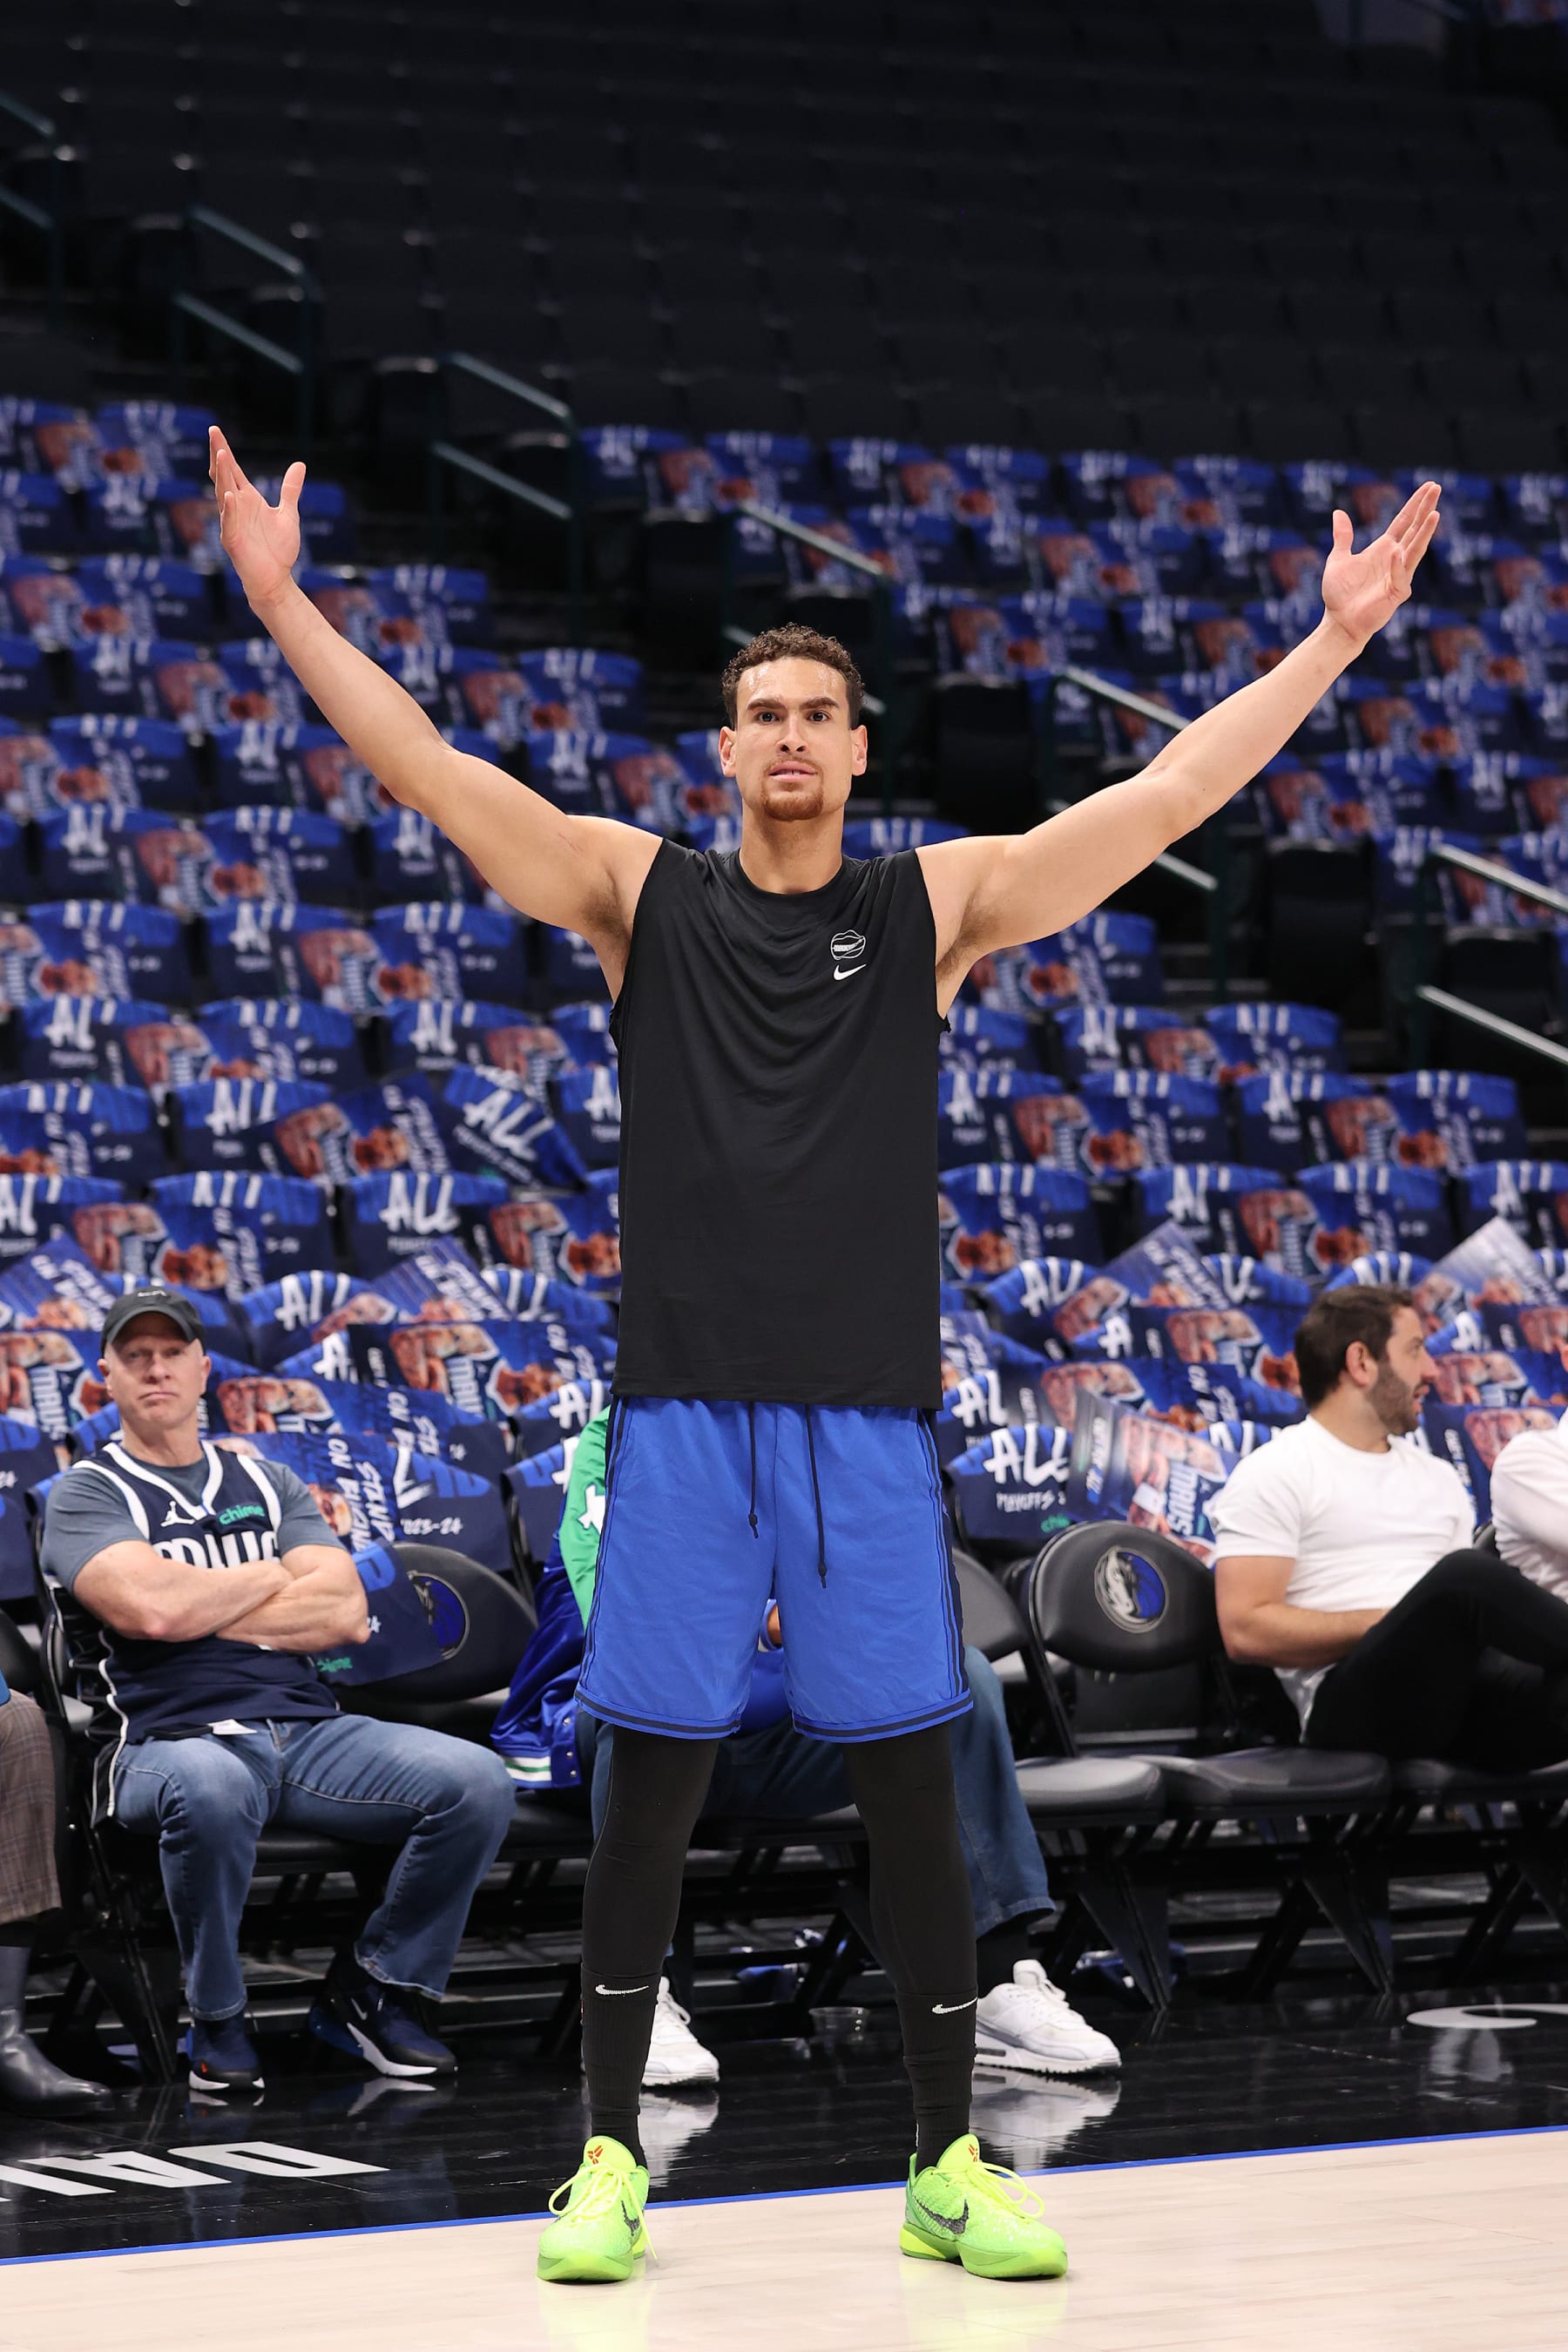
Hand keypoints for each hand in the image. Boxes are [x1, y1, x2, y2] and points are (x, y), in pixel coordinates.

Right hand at [209, 427, 304, 614]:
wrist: (276, 579)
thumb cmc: (279, 550)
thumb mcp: (288, 513)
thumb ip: (290, 490)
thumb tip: (299, 465)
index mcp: (247, 499)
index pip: (232, 469)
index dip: (224, 449)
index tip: (215, 429)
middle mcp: (236, 507)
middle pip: (223, 475)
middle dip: (218, 454)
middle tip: (213, 432)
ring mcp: (232, 522)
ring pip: (223, 494)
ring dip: (222, 475)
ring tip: (220, 454)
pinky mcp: (232, 541)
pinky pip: (229, 522)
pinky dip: (230, 509)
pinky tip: (230, 495)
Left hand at [1321, 480, 1440, 653]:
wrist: (1338, 622)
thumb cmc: (1339, 595)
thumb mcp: (1338, 559)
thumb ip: (1343, 537)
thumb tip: (1338, 512)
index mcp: (1384, 548)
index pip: (1404, 521)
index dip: (1415, 504)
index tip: (1429, 486)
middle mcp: (1395, 559)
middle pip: (1414, 529)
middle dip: (1425, 508)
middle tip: (1437, 487)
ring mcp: (1399, 575)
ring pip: (1415, 550)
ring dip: (1425, 532)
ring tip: (1435, 513)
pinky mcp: (1396, 593)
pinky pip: (1399, 576)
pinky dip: (1396, 565)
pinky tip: (1395, 553)